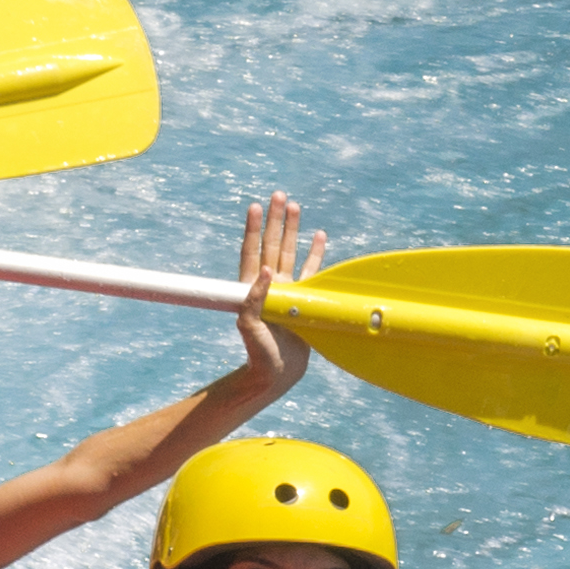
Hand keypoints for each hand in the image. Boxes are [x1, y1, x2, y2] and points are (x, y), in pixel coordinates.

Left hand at [227, 191, 318, 397]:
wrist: (278, 373)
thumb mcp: (250, 328)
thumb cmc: (259, 353)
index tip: (255, 207)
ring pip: (292, 253)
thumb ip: (254, 301)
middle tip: (279, 195)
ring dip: (294, 231)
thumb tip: (265, 271)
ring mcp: (288, 290)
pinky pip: (311, 271)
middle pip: (273, 245)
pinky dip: (315, 254)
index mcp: (252, 289)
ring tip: (296, 207)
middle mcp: (270, 285)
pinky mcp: (305, 299)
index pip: (252, 252)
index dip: (254, 230)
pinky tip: (319, 236)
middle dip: (276, 220)